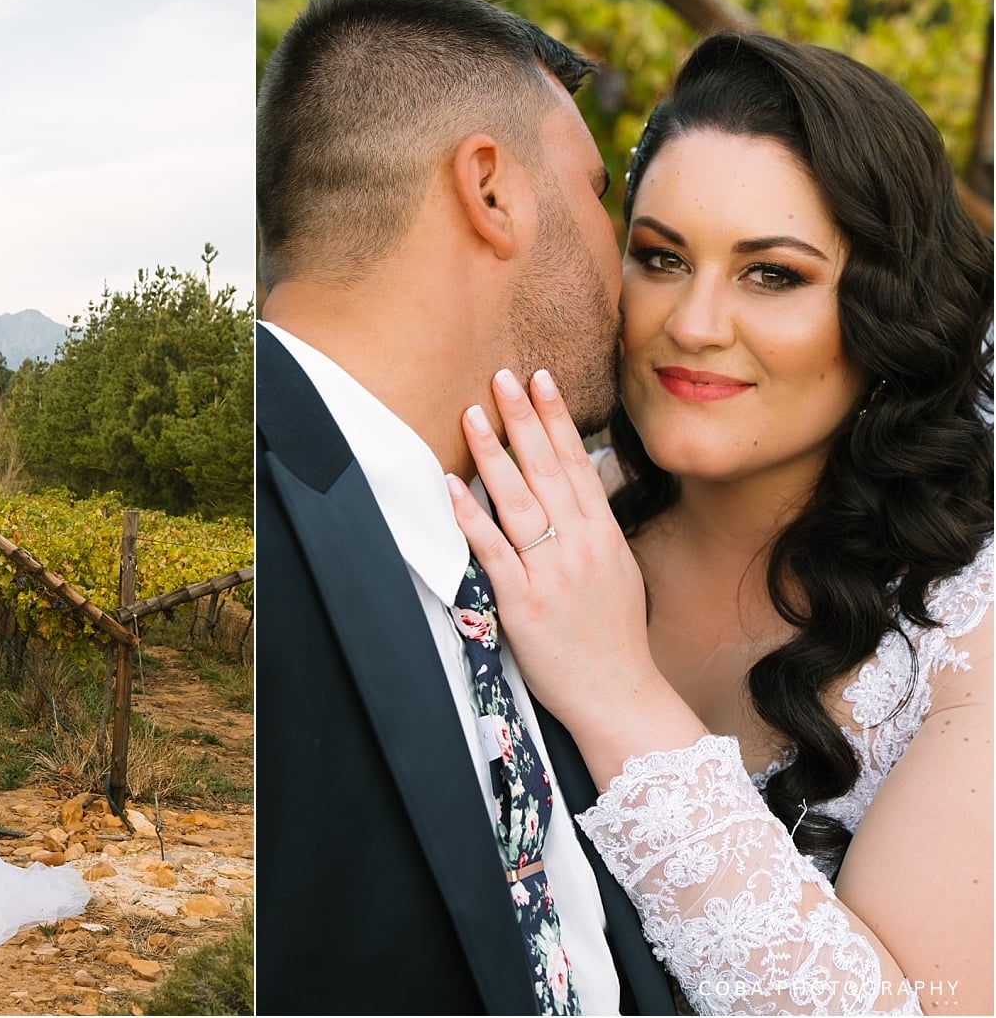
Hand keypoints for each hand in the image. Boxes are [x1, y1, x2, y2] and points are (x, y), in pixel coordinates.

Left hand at [448, 368, 695, 770]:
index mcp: (604, 535)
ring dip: (494, 453)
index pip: (577, 462)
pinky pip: (492, 549)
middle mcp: (580, 545)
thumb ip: (596, 529)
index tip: (541, 380)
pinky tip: (452, 485)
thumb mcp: (618, 572)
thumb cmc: (612, 637)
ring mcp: (551, 572)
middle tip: (503, 376)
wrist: (618, 695)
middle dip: (523, 419)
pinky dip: (471, 515)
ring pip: (518, 500)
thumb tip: (580, 491)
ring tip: (473, 415)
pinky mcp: (523, 601)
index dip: (556, 418)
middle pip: (548, 469)